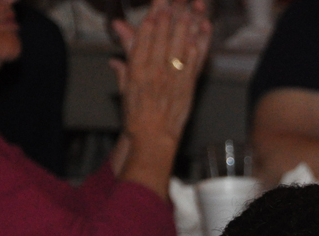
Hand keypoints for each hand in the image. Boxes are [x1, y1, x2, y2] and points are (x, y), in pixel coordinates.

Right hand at [109, 0, 212, 147]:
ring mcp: (173, 79)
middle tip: (174, 0)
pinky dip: (198, 46)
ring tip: (189, 9)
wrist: (153, 138)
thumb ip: (124, 58)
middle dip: (169, 16)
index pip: (144, 37)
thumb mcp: (125, 85)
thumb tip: (117, 34)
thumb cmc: (137, 114)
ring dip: (185, 26)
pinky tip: (201, 32)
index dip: (152, 18)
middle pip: (163, 37)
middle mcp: (155, 71)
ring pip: (180, 46)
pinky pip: (194, 62)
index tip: (157, 3)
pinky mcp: (188, 87)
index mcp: (137, 69)